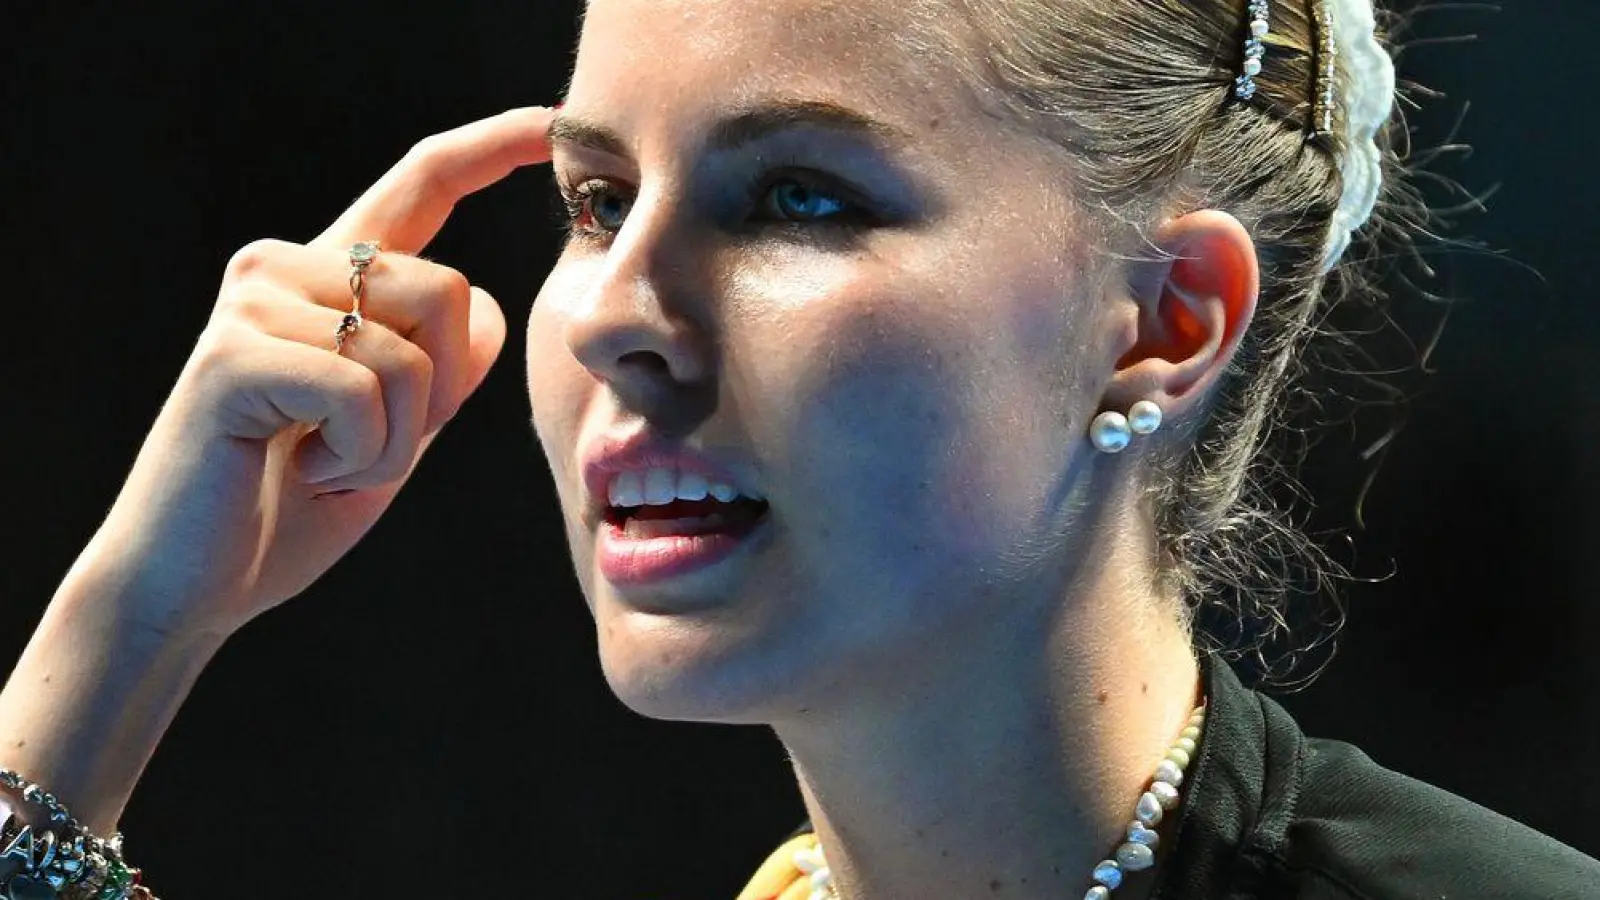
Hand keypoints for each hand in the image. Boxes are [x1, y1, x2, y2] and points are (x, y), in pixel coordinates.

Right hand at [64, 106, 554, 641]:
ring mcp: (251, 304)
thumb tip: (484, 310)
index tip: (547, 122)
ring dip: (394, 440)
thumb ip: (439, 367)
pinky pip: (363, 392)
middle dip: (441, 395)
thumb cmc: (293, 505)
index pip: (421, 186)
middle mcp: (284, 267)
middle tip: (366, 447)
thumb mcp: (396, 431)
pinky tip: (301, 470)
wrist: (194, 583)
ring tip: (324, 463)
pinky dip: (359, 455)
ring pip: (411, 350)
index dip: (490, 149)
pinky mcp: (231, 357)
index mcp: (328, 277)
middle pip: (449, 291)